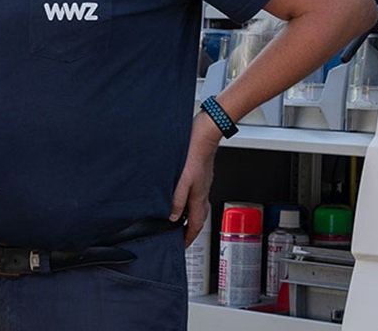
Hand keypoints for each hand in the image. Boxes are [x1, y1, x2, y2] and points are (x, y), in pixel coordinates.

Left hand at [171, 116, 219, 245]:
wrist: (205, 132)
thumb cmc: (194, 152)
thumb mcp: (181, 180)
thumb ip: (176, 199)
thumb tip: (172, 217)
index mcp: (199, 197)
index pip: (195, 224)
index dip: (188, 237)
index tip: (182, 245)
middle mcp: (202, 192)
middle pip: (198, 217)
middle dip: (189, 229)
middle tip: (179, 235)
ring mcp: (202, 183)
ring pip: (196, 205)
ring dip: (188, 215)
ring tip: (177, 219)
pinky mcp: (200, 174)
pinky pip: (195, 194)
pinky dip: (188, 201)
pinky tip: (179, 195)